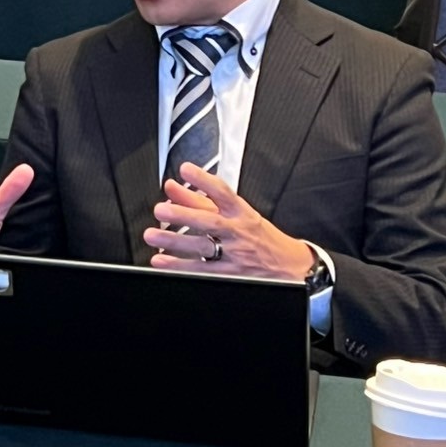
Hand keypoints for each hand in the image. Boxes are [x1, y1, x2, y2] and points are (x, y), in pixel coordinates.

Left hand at [143, 163, 312, 281]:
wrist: (292, 269)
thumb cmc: (261, 238)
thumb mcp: (238, 214)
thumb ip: (201, 199)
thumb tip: (172, 187)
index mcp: (242, 214)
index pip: (224, 193)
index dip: (205, 180)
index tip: (186, 169)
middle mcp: (238, 234)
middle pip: (211, 223)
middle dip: (184, 215)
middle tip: (160, 209)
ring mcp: (235, 256)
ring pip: (203, 249)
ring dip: (175, 242)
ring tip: (153, 236)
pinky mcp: (231, 276)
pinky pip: (202, 272)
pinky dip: (180, 268)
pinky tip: (161, 261)